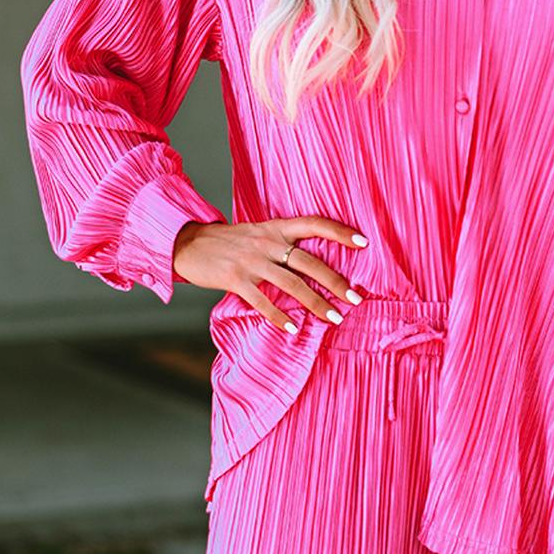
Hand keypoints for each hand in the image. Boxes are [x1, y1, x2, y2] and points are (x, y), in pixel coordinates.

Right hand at [173, 215, 368, 333]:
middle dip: (335, 282)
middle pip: (309, 262)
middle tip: (355, 299)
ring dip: (315, 304)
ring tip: (333, 318)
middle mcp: (267, 242)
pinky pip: (262, 301)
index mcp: (276, 227)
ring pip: (291, 284)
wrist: (188, 243)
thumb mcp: (258, 233)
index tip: (364, 243)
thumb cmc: (229, 242)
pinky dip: (279, 317)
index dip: (340, 231)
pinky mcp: (235, 278)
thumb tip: (315, 262)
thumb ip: (283, 243)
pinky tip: (292, 329)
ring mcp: (251, 260)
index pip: (314, 224)